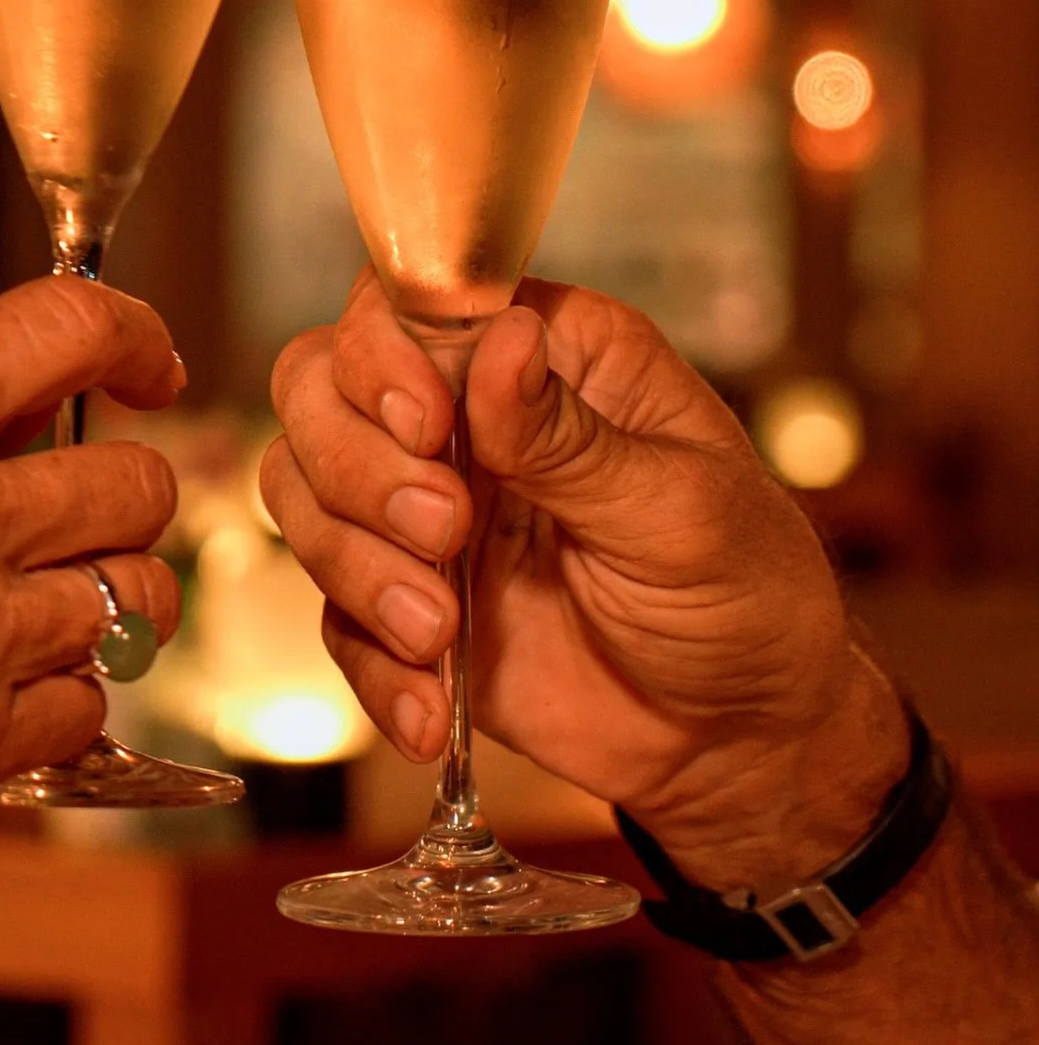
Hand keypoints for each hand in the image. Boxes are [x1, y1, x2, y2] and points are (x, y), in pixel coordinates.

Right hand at [262, 271, 909, 888]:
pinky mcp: (404, 602)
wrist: (737, 742)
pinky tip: (432, 711)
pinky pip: (330, 614)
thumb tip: (501, 339)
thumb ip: (573, 438)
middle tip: (445, 532)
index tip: (426, 425)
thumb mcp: (681, 512)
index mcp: (549, 356)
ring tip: (442, 634)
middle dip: (358, 464)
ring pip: (300, 489)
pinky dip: (368, 665)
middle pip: (320, 384)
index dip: (385, 353)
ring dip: (354, 565)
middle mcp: (469, 416)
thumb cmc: (744, 598)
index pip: (410, 302)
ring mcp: (424, 509)